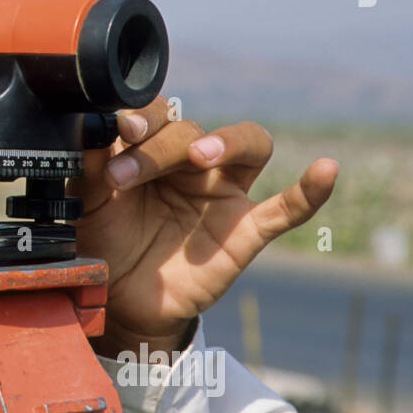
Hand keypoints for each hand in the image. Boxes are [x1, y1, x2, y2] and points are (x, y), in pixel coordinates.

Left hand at [67, 96, 337, 355]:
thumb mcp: (88, 201)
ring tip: (201, 155)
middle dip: (157, 148)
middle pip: (193, 131)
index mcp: (153, 147)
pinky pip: (286, 209)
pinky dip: (309, 191)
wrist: (118, 299)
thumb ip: (90, 163)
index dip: (141, 116)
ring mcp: (224, 193)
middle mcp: (193, 162)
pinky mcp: (246, 231)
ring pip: (249, 146)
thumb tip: (86, 125)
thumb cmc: (106, 240)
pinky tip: (326, 170)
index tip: (118, 127)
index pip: (158, 114)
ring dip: (228, 142)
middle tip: (123, 175)